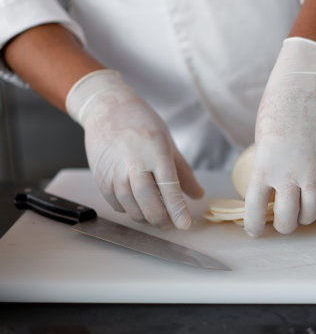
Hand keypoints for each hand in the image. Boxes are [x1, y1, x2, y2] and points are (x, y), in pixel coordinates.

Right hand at [66, 70, 203, 228]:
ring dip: (146, 218)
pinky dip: (129, 210)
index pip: (169, 188)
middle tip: (171, 224)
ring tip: (157, 216)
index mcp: (155, 152)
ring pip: (131, 208)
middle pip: (148, 203)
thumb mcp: (169, 144)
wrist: (107, 108)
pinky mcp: (100, 178)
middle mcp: (133, 163)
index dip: (177, 210)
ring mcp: (113, 172)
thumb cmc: (142, 123)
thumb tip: (198, 195)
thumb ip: (183, 173)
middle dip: (162, 220)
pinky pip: (116, 204)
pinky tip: (138, 205)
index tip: (184, 225)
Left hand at [244, 37, 315, 235]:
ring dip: (306, 217)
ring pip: (311, 213)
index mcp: (263, 168)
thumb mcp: (262, 140)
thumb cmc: (277, 107)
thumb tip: (272, 191)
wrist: (304, 83)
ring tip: (303, 212)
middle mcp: (288, 174)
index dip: (254, 228)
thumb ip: (267, 168)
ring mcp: (315, 170)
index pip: (254, 212)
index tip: (255, 230)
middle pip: (287, 219)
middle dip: (284, 225)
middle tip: (285, 220)